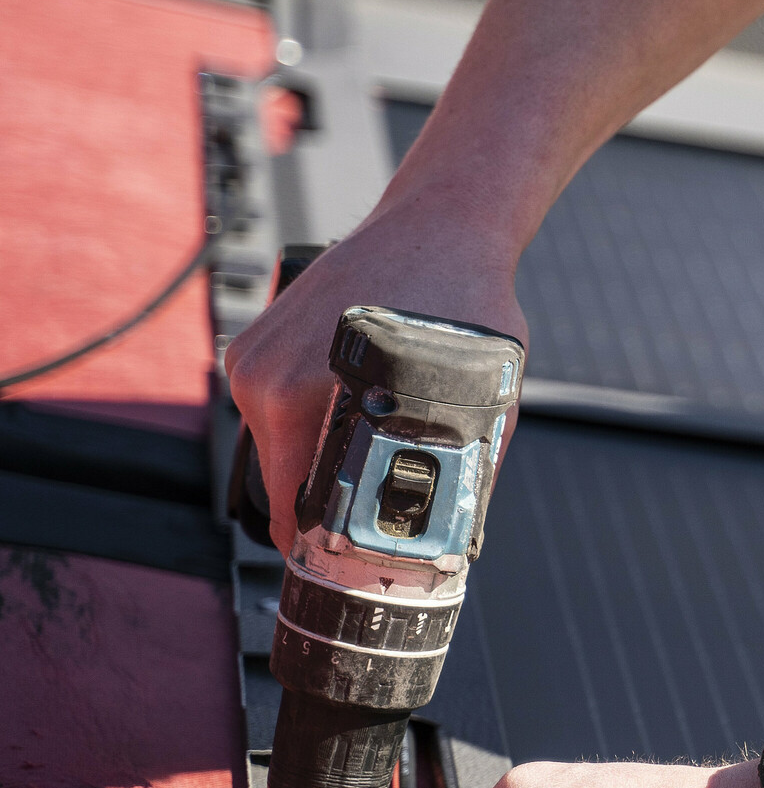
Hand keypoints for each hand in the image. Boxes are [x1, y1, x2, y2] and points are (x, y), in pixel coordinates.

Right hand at [223, 214, 527, 553]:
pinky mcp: (260, 338)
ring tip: (376, 444)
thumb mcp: (484, 397)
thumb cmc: (465, 300)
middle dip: (329, 500)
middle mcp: (263, 377)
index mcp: (298, 397)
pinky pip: (279, 404)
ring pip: (281, 442)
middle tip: (379, 514)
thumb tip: (465, 534)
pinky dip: (315, 413)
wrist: (443, 222)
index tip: (349, 565)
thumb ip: (468, 466)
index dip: (323, 544)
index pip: (290, 508)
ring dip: (322, 453)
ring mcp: (254, 354)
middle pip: (284, 478)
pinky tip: (360, 402)